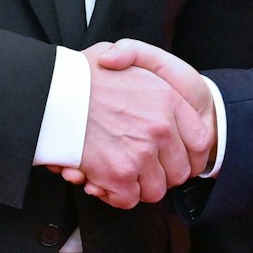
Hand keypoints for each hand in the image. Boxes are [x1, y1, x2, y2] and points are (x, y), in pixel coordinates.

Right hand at [69, 43, 209, 208]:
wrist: (51, 92)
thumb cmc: (84, 74)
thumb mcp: (123, 53)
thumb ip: (146, 66)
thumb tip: (148, 84)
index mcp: (169, 101)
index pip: (201, 142)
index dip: (189, 155)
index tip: (174, 158)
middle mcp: (160, 128)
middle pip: (179, 171)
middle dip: (161, 175)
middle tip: (142, 169)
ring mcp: (140, 152)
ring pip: (155, 189)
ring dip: (138, 187)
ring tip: (120, 174)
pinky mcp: (118, 173)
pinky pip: (128, 199)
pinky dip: (115, 196)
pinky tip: (101, 181)